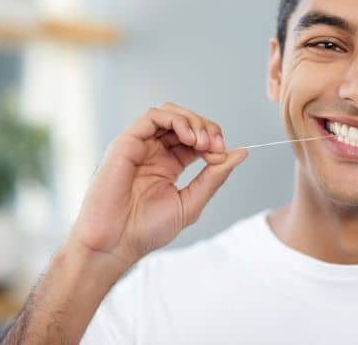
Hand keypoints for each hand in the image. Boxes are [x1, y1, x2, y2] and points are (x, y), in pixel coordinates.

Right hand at [68, 103, 247, 276]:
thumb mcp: (191, 202)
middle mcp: (154, 152)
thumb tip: (241, 153)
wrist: (116, 243)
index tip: (223, 155)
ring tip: (203, 142)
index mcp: (168, 165)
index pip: (196, 139)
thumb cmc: (146, 230)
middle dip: (207, 129)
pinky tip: (189, 137)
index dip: (213, 140)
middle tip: (216, 147)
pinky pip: (153, 116)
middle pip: (186, 122)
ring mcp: (140, 145)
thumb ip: (214, 176)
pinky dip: (176, 120)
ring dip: (193, 122)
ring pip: (171, 114)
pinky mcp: (126, 142)